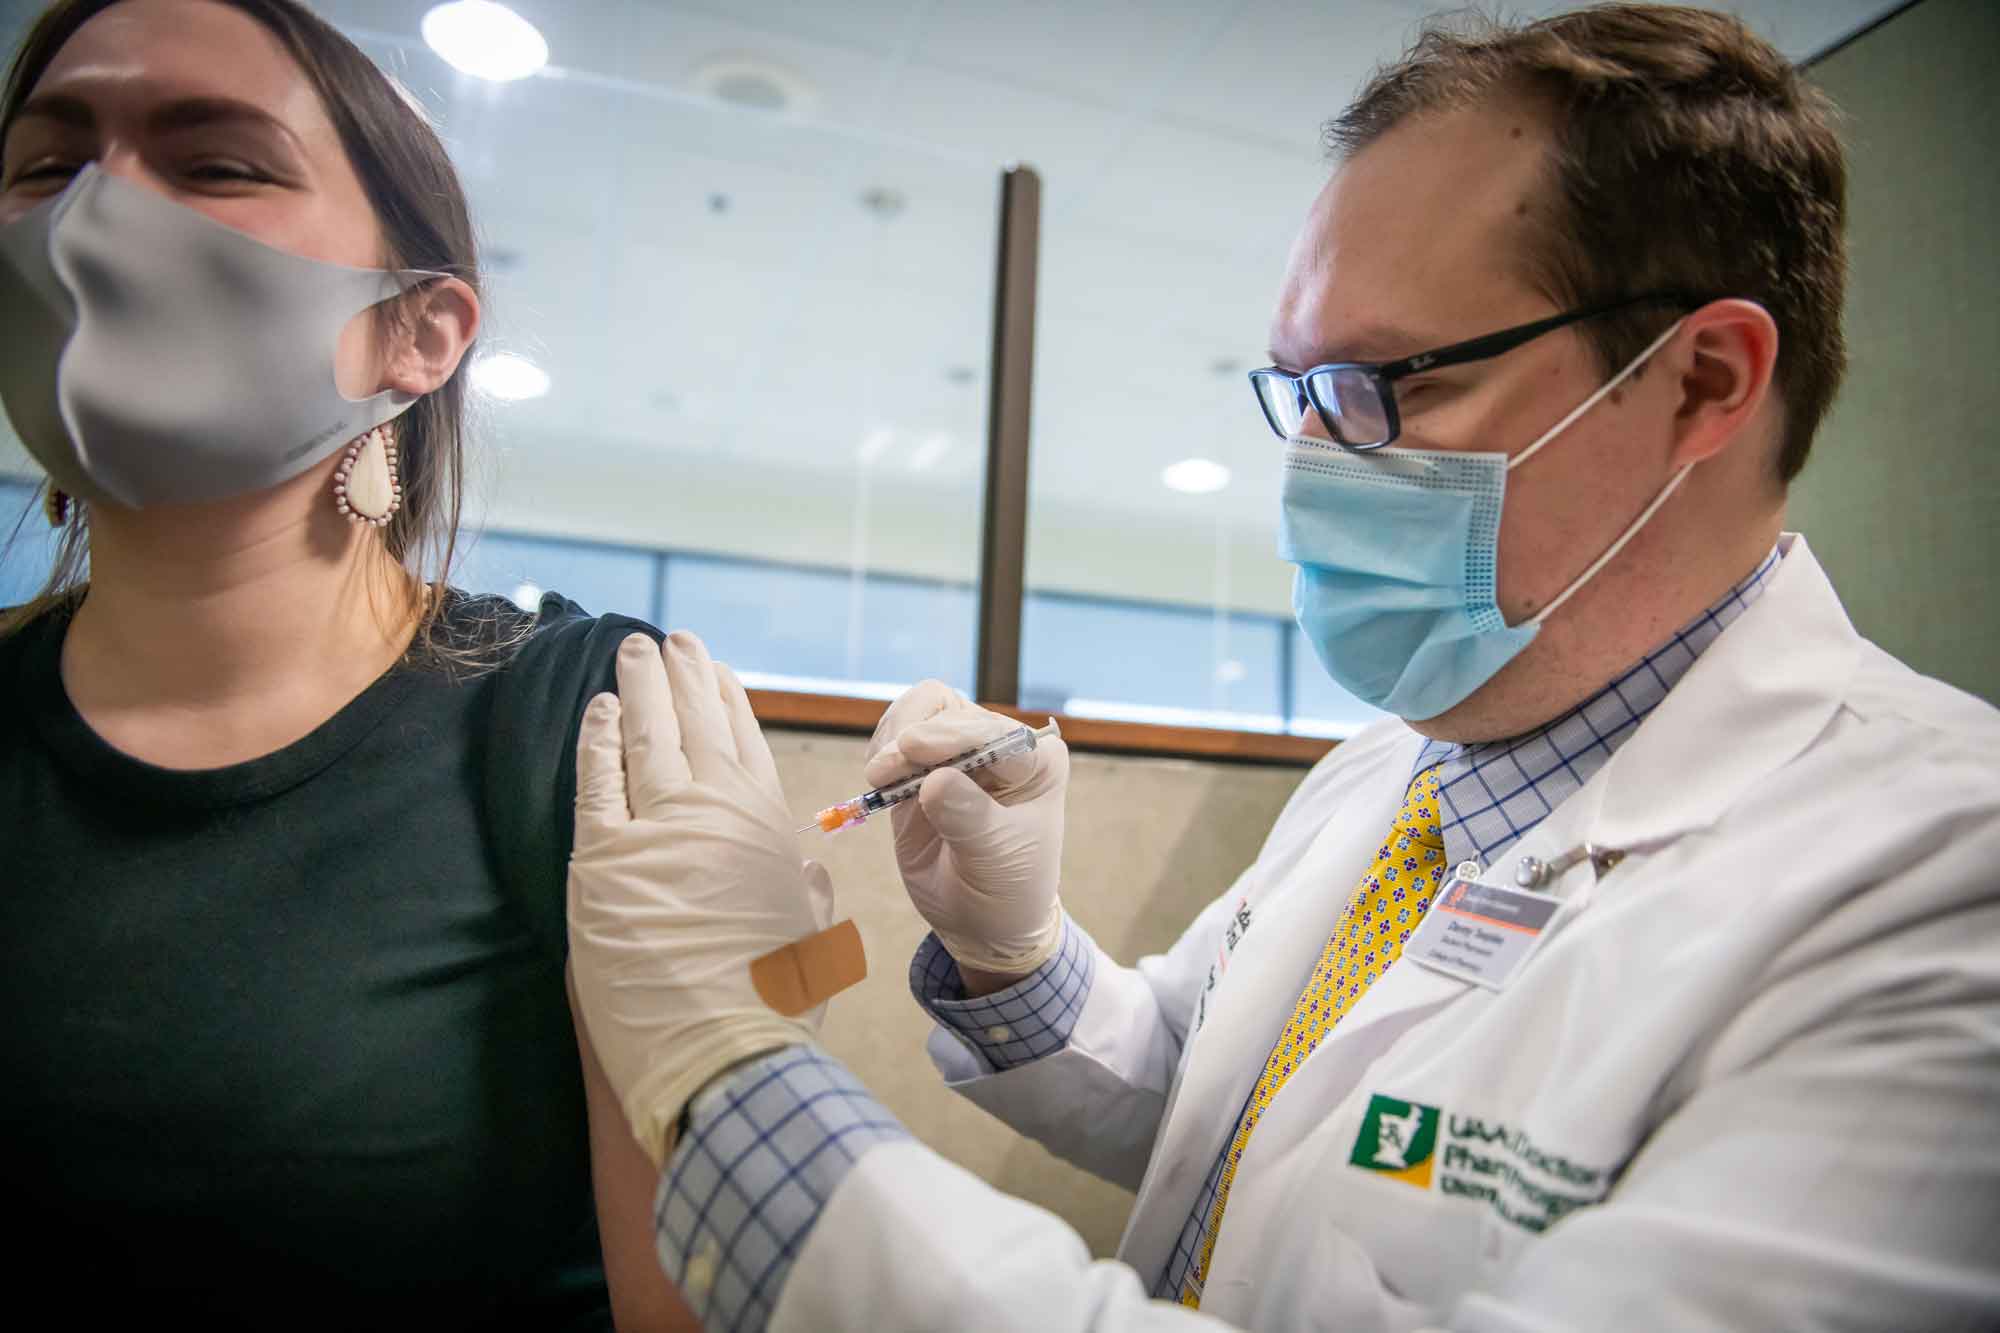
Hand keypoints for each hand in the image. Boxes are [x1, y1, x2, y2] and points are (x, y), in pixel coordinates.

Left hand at [568, 631, 835, 1164]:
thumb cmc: (778, 1005)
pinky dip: (595, 740)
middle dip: (680, 674)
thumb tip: (805, 867)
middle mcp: (717, 811)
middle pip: (693, 723)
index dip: (725, 697)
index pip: (744, 740)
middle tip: (668, 639)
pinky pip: (594, 781)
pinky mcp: (603, 860)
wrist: (729, 1054)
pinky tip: (594, 710)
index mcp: (769, 826)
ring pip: (645, 736)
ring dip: (638, 687)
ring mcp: (658, 829)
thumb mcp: (812, 936)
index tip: (713, 666)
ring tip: (631, 651)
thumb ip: (805, 890)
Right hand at [862, 681, 1067, 977]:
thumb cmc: (1007, 888)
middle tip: (884, 772)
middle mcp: (998, 746)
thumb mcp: (997, 860)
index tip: (914, 748)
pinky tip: (880, 778)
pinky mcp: (922, 767)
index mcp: (1035, 761)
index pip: (993, 730)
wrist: (982, 921)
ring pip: (918, 712)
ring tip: (880, 777)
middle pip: (948, 712)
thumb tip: (934, 781)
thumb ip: (969, 818)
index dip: (953, 734)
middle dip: (914, 737)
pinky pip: (894, 738)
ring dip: (892, 739)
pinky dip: (881, 750)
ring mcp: (957, 752)